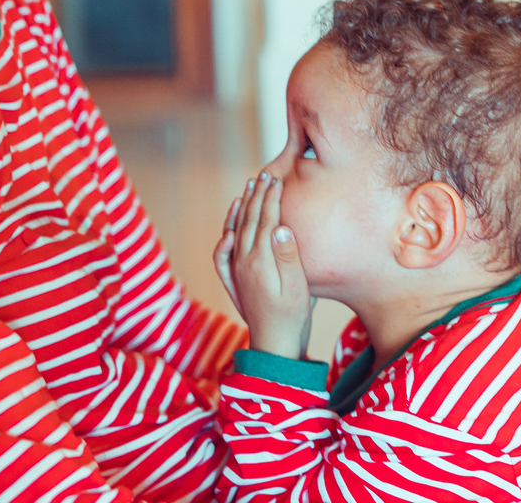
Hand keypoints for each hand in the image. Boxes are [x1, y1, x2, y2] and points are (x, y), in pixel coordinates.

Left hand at [214, 172, 310, 359]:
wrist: (274, 345)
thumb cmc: (292, 316)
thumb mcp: (298, 286)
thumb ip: (288, 255)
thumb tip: (280, 226)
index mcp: (260, 260)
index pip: (265, 219)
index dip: (271, 197)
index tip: (276, 179)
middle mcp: (243, 262)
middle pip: (248, 220)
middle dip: (256, 195)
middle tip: (263, 175)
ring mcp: (236, 271)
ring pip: (235, 231)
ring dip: (241, 208)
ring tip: (247, 189)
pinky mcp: (234, 281)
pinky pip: (222, 254)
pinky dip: (224, 236)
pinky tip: (229, 228)